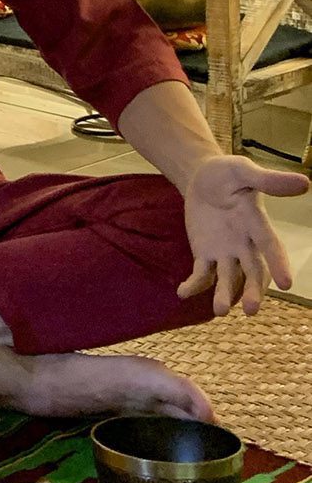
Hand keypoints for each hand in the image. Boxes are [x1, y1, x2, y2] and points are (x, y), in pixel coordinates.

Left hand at [178, 155, 308, 314]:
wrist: (202, 177)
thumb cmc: (227, 173)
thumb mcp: (244, 171)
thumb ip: (268, 180)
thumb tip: (305, 183)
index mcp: (257, 223)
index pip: (270, 246)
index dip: (278, 264)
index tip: (286, 284)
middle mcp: (246, 243)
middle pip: (252, 271)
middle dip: (252, 290)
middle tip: (250, 310)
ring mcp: (226, 251)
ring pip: (228, 278)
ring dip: (224, 294)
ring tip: (218, 311)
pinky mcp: (205, 254)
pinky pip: (201, 273)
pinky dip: (194, 284)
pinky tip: (183, 293)